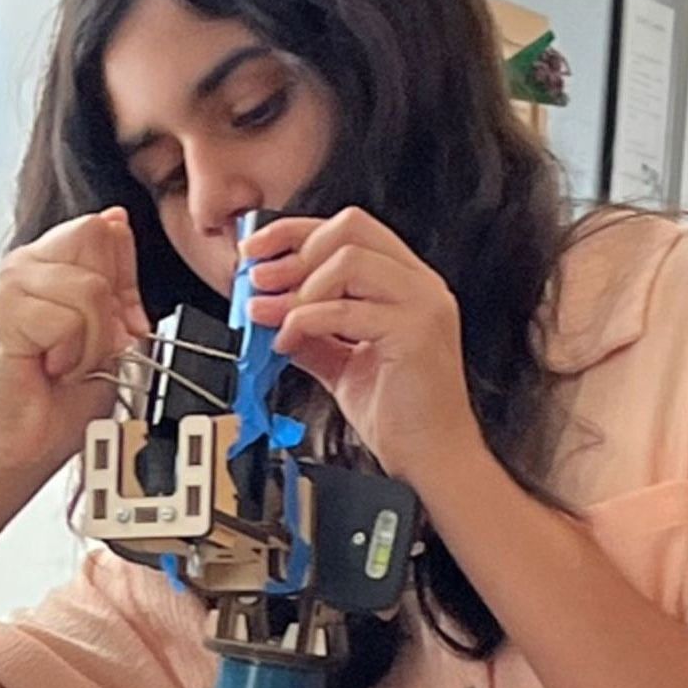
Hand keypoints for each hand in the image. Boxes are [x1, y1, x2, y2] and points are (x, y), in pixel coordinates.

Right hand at [0, 207, 151, 474]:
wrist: (34, 443)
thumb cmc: (65, 395)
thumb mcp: (111, 326)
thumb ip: (115, 276)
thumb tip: (117, 221)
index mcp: (49, 261)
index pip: (101, 228)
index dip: (123, 279)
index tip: (117, 323)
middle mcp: (24, 266)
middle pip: (96, 242)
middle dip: (111, 308)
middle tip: (89, 347)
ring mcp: (10, 288)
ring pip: (89, 288)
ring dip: (94, 341)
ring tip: (69, 362)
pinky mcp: (4, 316)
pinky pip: (68, 320)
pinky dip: (74, 355)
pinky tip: (53, 369)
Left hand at [242, 207, 480, 483]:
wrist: (432, 459)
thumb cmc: (402, 416)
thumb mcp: (343, 365)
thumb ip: (312, 334)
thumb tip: (269, 312)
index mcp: (406, 284)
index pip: (349, 229)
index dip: (294, 232)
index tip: (255, 251)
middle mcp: (420, 285)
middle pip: (350, 228)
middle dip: (293, 250)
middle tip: (259, 281)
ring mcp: (422, 304)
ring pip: (348, 258)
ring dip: (298, 287)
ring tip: (273, 316)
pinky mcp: (415, 331)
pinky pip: (345, 309)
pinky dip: (305, 320)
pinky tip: (287, 340)